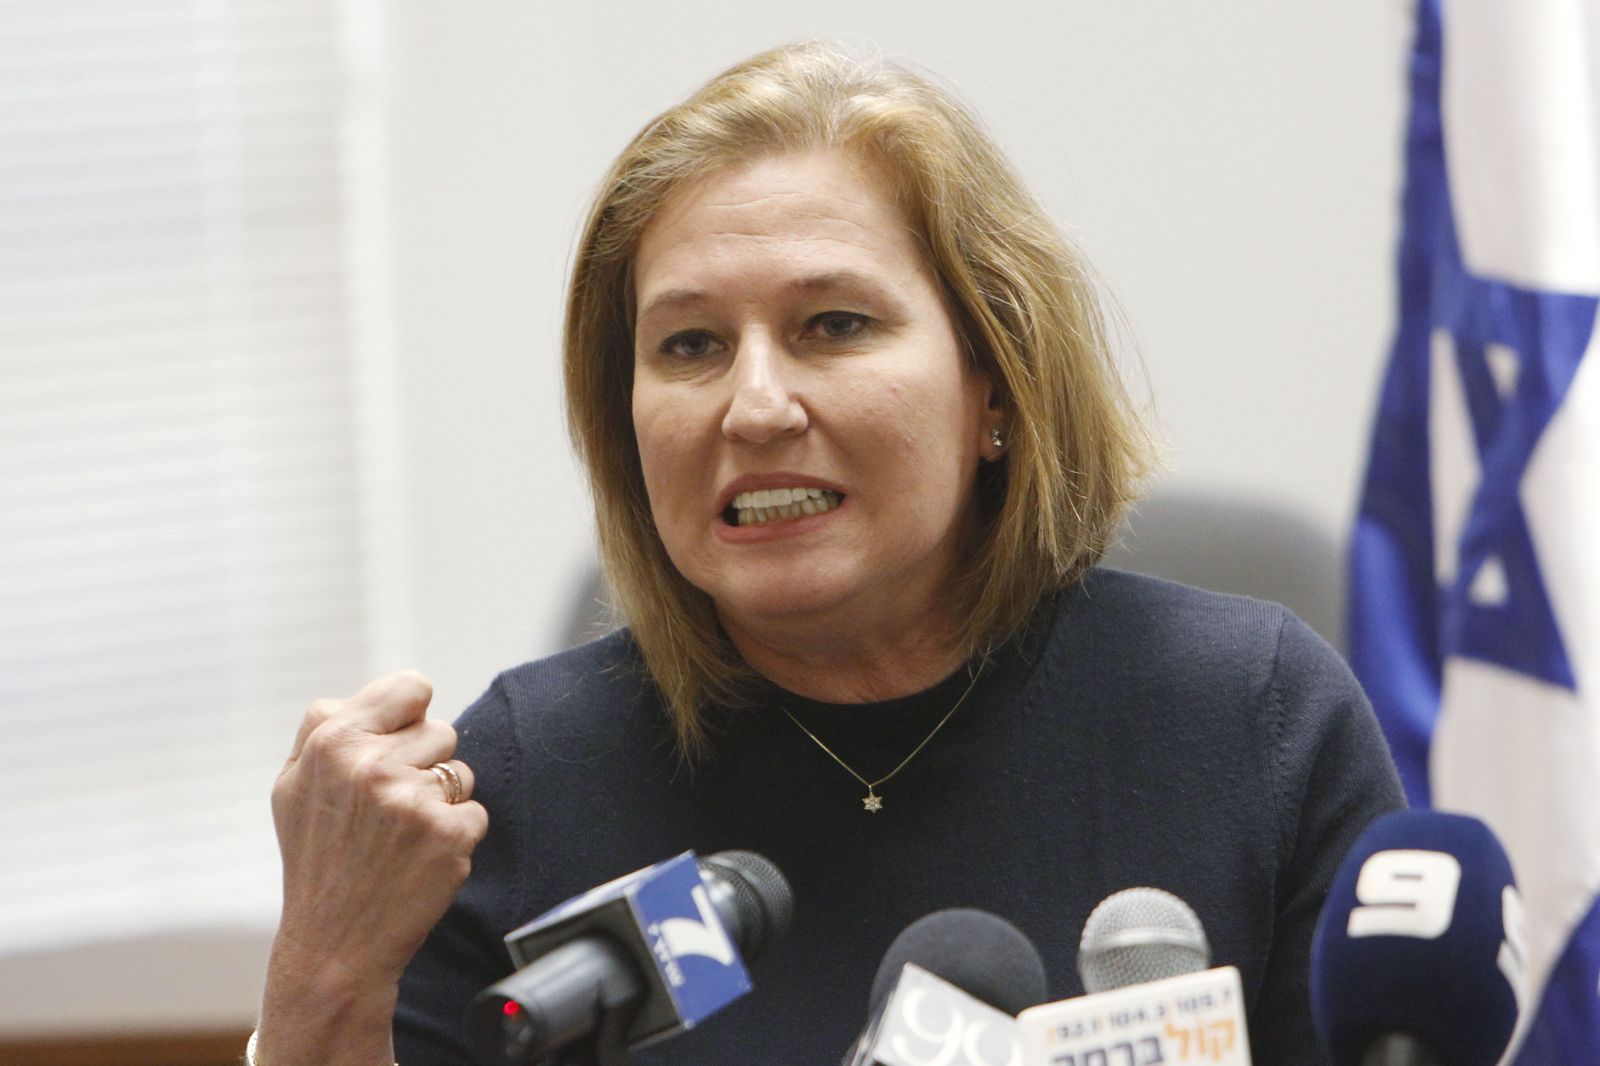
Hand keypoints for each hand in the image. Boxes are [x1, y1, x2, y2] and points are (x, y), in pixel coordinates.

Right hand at [267, 670, 488, 995]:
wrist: (334, 946)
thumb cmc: (318, 859)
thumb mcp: (294, 785)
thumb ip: (329, 726)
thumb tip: (390, 691)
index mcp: (332, 741)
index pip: (411, 686)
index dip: (410, 716)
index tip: (396, 744)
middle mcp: (370, 765)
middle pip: (441, 730)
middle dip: (422, 765)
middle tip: (385, 811)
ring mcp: (411, 800)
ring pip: (461, 771)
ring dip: (441, 800)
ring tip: (398, 836)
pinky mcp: (448, 833)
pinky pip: (475, 811)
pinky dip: (456, 836)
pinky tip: (418, 861)